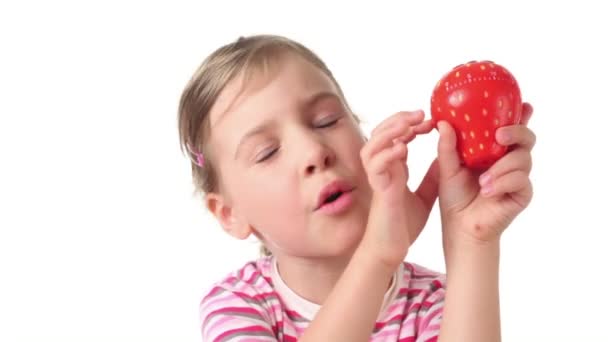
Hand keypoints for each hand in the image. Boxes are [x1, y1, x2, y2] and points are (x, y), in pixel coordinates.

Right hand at [359, 110, 438, 266]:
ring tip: (408, 124)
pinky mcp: (377, 190)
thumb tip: (447, 159)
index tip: (430, 120)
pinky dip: (386, 154)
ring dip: (389, 132)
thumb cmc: (404, 224)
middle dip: (399, 120)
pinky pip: (375, 166)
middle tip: (420, 113)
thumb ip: (432, 177)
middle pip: (381, 134)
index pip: (396, 136)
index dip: (411, 124)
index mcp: (393, 167)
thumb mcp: (425, 195)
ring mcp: (377, 178)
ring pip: (372, 145)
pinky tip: (401, 147)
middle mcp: (382, 169)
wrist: (392, 248)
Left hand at [437, 103, 535, 248]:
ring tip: (482, 181)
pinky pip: (521, 181)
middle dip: (517, 132)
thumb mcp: (447, 168)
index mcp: (493, 150)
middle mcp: (509, 160)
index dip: (520, 115)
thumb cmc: (455, 196)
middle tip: (500, 136)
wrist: (459, 227)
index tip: (523, 105)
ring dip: (502, 167)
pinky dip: (503, 183)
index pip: (510, 128)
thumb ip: (447, 146)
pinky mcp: (522, 194)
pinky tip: (487, 191)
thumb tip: (442, 122)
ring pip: (524, 159)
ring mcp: (518, 177)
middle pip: (526, 138)